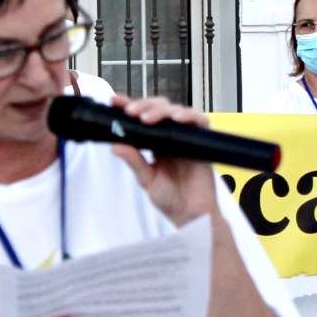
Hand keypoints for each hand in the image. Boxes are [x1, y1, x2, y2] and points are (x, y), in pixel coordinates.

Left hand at [109, 95, 217, 225]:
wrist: (191, 215)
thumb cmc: (170, 199)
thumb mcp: (147, 180)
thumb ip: (134, 161)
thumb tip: (115, 146)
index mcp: (154, 142)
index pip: (142, 118)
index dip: (130, 106)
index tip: (115, 102)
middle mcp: (170, 136)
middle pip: (159, 108)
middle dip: (144, 105)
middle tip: (131, 112)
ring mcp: (186, 136)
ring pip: (175, 110)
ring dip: (160, 110)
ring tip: (147, 118)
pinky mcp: (202, 140)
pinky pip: (199, 120)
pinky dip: (189, 115)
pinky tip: (177, 119)